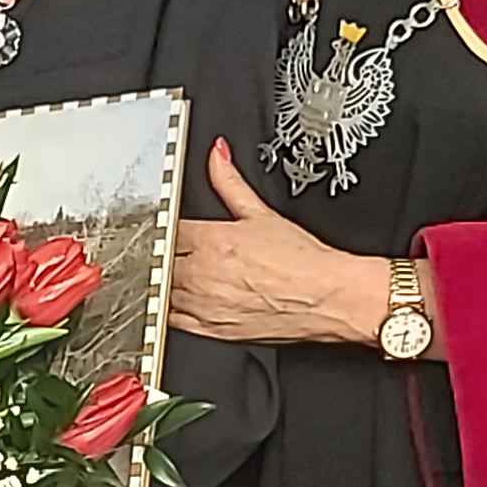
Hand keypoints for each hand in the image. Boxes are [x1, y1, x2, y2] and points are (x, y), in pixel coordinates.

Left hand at [170, 140, 386, 346]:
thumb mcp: (262, 213)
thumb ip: (230, 182)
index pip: (167, 228)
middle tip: (171, 251)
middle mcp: (201, 274)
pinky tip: (177, 300)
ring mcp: (204, 305)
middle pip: (159, 260)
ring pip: (161, 290)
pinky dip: (167, 310)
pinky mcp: (210, 330)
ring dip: (162, 281)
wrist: (327, 298)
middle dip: (161, 254)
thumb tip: (217, 155)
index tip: (167, 227)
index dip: (164, 226)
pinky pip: (172, 320)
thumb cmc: (302, 262)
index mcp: (211, 240)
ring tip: (176, 274)